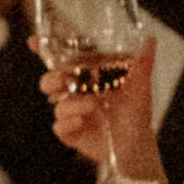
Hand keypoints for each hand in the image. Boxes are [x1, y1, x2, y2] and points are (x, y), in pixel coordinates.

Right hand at [40, 31, 157, 164]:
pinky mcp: (71, 133)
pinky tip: (81, 122)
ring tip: (92, 104)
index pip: (63, 61)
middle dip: (52, 79)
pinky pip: (59, 126)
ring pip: (57, 104)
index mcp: (87, 76)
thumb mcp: (141, 85)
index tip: (32, 41)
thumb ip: (143, 63)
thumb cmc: (137, 111)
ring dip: (71, 103)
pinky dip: (68, 122)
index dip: (45, 50)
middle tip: (66, 80)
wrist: (139, 144)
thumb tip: (150, 39)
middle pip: (50, 81)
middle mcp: (75, 93)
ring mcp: (72, 113)